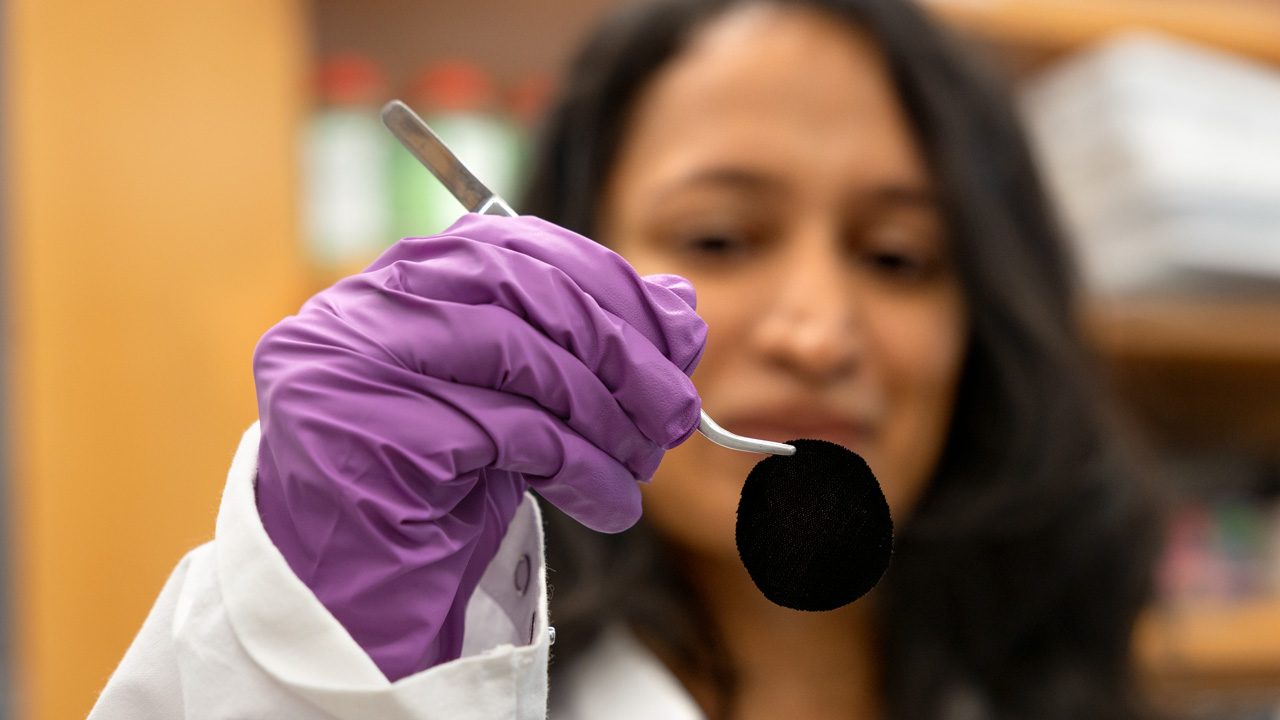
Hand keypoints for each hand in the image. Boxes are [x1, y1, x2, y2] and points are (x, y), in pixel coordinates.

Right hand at [252, 214, 704, 680]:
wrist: (353, 620)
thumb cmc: (431, 509)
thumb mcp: (517, 413)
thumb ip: (582, 351)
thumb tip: (680, 302)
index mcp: (390, 289)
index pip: (511, 245)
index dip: (608, 283)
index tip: (678, 335)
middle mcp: (354, 312)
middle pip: (520, 289)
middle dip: (619, 348)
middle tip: (677, 410)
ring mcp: (347, 367)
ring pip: (520, 356)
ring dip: (605, 415)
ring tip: (641, 462)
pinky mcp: (363, 434)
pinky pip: (509, 431)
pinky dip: (580, 467)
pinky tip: (609, 501)